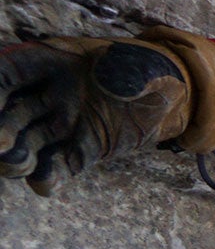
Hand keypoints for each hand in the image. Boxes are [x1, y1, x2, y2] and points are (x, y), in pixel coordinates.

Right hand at [0, 38, 189, 195]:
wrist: (166, 98)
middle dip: (1, 128)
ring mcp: (59, 125)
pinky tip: (46, 185)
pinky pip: (56, 166)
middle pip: (9, 111)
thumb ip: (129, 71)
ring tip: (20, 165)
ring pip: (25, 143)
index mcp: (51, 63)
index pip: (9, 71)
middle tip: (1, 144)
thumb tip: (109, 84)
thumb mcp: (144, 64)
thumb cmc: (148, 70)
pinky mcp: (77, 152)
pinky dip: (48, 177)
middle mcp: (46, 95)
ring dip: (16, 157)